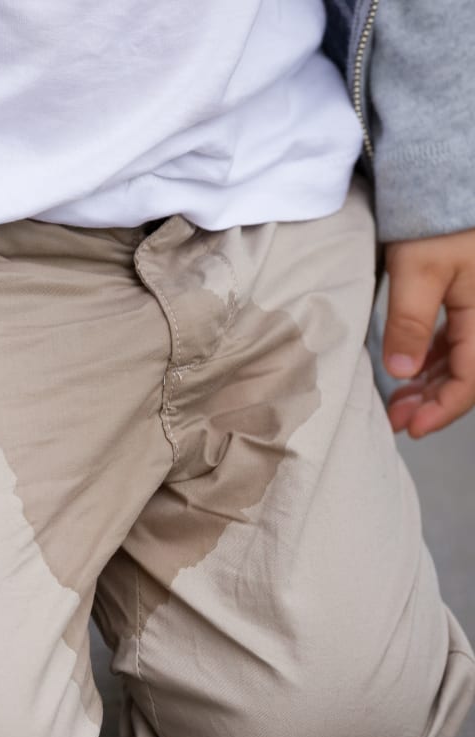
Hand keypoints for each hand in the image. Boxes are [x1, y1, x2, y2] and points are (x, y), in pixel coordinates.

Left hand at [383, 228, 474, 437]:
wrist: (447, 182)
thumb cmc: (437, 221)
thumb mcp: (419, 272)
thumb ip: (411, 324)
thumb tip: (402, 373)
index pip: (471, 379)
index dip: (443, 409)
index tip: (412, 428)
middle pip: (470, 374)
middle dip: (433, 402)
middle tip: (396, 420)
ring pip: (463, 359)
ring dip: (432, 384)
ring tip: (397, 402)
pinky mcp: (471, 299)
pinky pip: (459, 341)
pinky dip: (434, 360)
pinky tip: (411, 372)